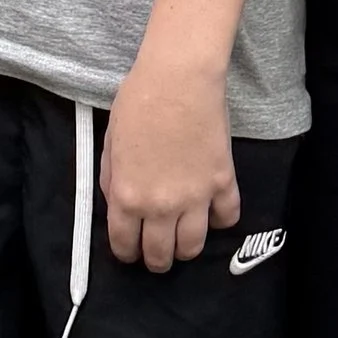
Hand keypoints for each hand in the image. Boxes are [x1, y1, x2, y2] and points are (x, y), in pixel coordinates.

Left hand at [100, 50, 239, 272]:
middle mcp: (160, 206)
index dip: (126, 253)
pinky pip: (227, 218)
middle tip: (157, 252)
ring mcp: (195, 197)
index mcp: (127, 196)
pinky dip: (220, 220)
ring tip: (183, 239)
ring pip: (193, 247)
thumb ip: (112, 180)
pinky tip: (212, 212)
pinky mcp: (223, 183)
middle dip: (156, 259)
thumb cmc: (138, 101)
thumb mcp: (110, 144)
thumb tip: (120, 203)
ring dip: (186, 248)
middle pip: (160, 255)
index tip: (131, 251)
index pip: (125, 245)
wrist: (179, 78)